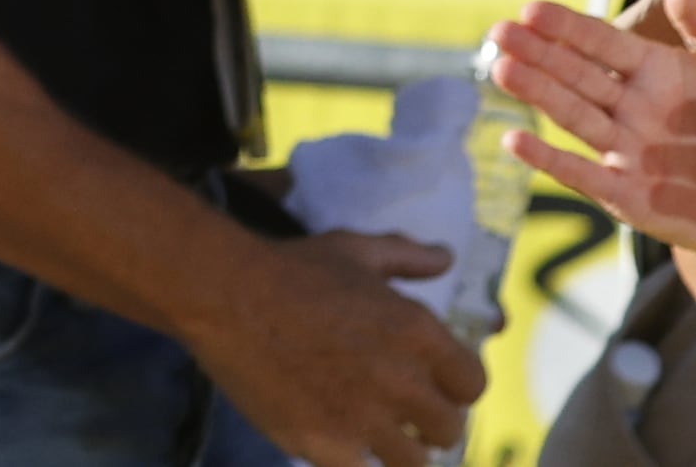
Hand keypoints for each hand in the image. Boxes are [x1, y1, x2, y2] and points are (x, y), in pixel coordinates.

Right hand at [200, 224, 484, 466]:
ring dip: (397, 449)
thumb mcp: (353, 250)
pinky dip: (353, 459)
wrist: (224, 295)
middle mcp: (401, 381)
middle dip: (428, 422)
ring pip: (413, 462)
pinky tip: (337, 439)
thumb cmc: (292, 268)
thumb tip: (445, 258)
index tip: (433, 386)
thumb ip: (406, 256)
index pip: (471, 385)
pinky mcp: (325, 445)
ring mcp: (363, 418)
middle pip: (448, 429)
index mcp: (418, 333)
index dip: (454, 387)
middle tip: (401, 413)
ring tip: (374, 434)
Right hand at [484, 0, 695, 254]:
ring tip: (501, 68)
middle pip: (576, 74)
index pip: (602, 42)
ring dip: (537, 93)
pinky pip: (583, 174)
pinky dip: (549, 159)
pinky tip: (514, 141)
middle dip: (538, 52)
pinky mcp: (627, 195)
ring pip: (574, 115)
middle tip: (501, 31)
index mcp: (654, 72)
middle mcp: (630, 107)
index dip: (569, 27)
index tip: (532, 9)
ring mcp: (625, 151)